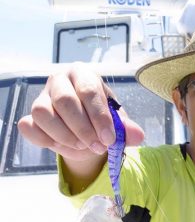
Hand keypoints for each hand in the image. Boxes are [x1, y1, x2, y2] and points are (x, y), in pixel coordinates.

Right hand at [18, 62, 144, 161]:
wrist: (86, 135)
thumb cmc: (101, 122)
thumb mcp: (117, 124)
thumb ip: (126, 129)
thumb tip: (138, 135)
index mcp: (82, 75)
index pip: (88, 90)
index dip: (99, 117)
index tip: (109, 139)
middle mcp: (59, 81)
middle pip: (64, 100)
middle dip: (83, 128)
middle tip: (97, 146)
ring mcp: (41, 98)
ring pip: (43, 113)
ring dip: (65, 136)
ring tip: (82, 146)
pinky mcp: (30, 117)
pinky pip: (29, 126)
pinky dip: (44, 140)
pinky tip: (62, 146)